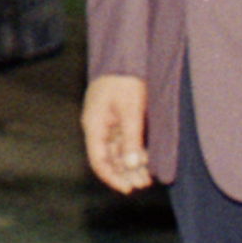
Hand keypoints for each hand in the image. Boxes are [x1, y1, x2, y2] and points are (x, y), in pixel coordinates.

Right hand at [82, 75, 153, 193]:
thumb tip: (130, 165)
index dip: (112, 177)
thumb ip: (130, 138)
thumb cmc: (124, 79)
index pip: (98, 160)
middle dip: (124, 173)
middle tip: (143, 183)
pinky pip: (124, 139)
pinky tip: (145, 159)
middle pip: (108, 157)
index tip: (128, 188)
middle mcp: (98, 126)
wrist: (126, 53)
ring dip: (130, 163)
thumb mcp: (130, 110)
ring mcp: (108, 121)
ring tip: (147, 175)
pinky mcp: (118, 115)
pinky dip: (133, 150)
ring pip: (117, 149)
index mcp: (94, 125)